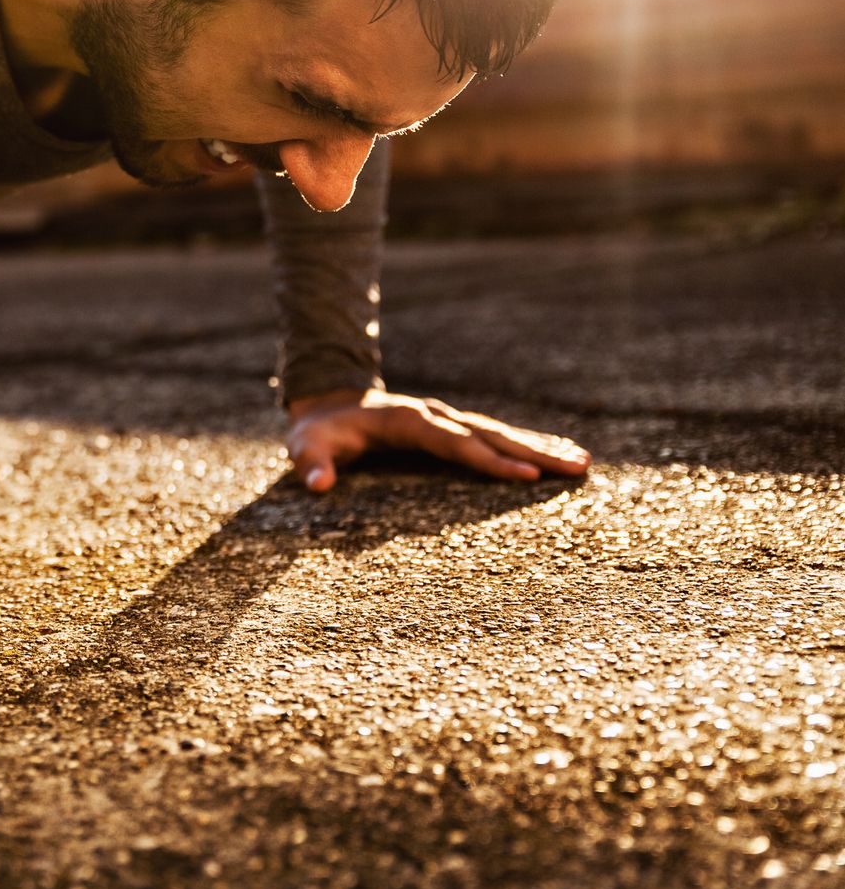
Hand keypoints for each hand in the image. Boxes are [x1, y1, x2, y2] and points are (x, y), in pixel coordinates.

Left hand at [285, 387, 590, 492]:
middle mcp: (434, 415)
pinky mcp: (452, 427)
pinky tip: (559, 453)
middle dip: (533, 451)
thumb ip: (311, 464)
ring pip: (498, 432)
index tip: (526, 474)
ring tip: (583, 461)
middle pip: (488, 434)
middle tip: (577, 467)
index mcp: (406, 420)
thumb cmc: (318, 433)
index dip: (488, 459)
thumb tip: (318, 485)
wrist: (327, 403)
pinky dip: (527, 444)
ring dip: (540, 446)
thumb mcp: (305, 447)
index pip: (454, 442)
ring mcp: (446, 418)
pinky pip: (493, 436)